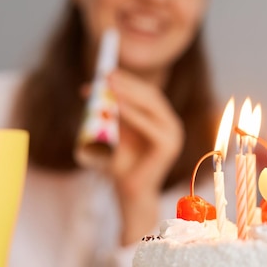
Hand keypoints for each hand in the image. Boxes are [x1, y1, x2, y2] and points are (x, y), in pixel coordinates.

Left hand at [107, 69, 183, 244]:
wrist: (129, 193)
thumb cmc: (120, 164)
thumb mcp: (114, 132)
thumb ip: (110, 113)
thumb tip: (92, 89)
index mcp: (162, 119)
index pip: (147, 93)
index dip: (127, 81)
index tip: (105, 73)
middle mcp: (171, 124)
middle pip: (150, 96)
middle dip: (127, 83)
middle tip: (106, 75)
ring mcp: (173, 135)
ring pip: (151, 106)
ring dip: (129, 93)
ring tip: (109, 85)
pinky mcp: (168, 146)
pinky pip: (149, 125)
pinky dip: (133, 114)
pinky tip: (117, 106)